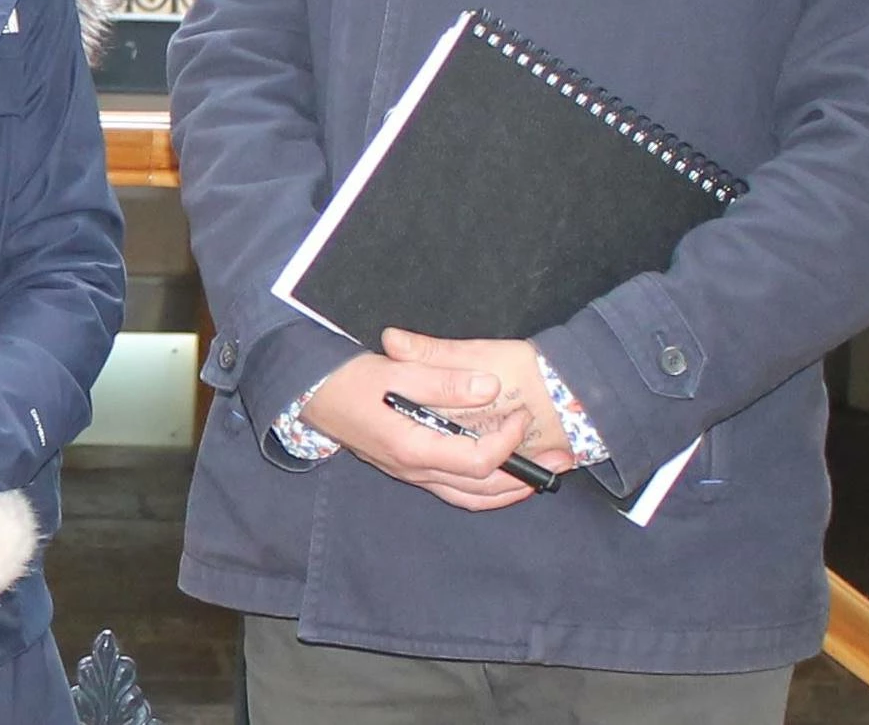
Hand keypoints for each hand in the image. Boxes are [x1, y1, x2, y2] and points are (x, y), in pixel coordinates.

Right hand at [299, 339, 565, 511]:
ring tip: (540, 475)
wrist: (309, 395)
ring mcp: (410, 475)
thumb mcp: (395, 370)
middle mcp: (414, 470)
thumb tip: (488, 387)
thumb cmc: (348, 380)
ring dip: (509, 491)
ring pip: (469, 498)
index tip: (520, 414)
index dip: (508, 441)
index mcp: (413, 447)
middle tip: (558, 462)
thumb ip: (443, 380)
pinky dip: (485, 490)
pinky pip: (455, 492)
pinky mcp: (408, 470)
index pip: (477, 460)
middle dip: (525, 477)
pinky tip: (501, 475)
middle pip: (482, 489)